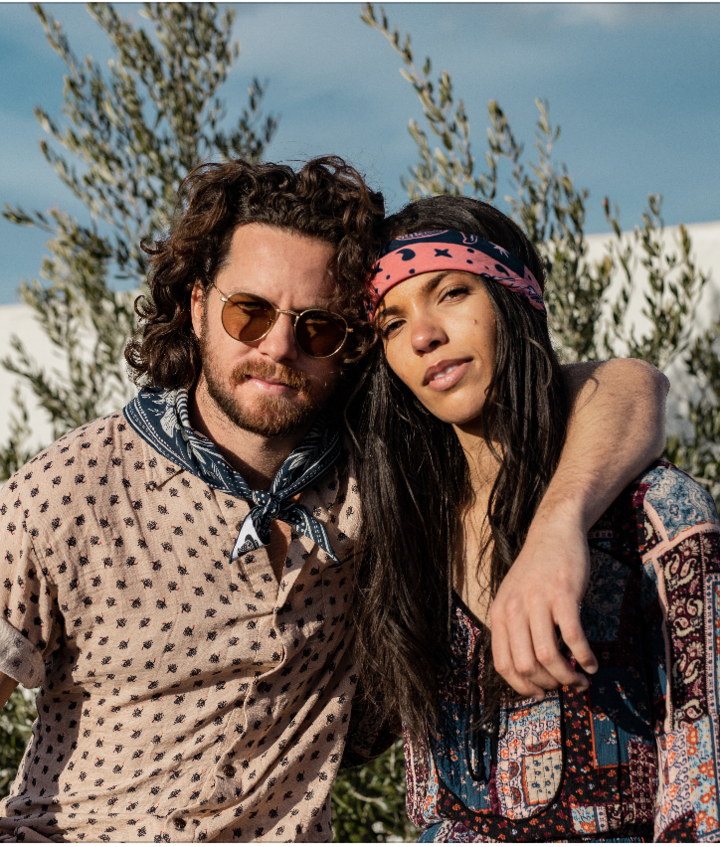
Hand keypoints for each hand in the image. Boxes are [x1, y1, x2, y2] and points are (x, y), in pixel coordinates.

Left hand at [488, 516, 597, 699]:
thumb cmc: (536, 570)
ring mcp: (538, 601)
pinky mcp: (563, 594)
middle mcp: (514, 609)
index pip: (503, 664)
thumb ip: (517, 628)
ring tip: (581, 679)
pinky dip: (584, 656)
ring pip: (547, 655)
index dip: (522, 686)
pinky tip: (592, 662)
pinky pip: (573, 636)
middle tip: (565, 686)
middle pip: (525, 665)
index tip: (540, 693)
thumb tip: (529, 670)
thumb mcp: (514, 598)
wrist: (553, 532)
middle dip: (548, 685)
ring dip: (567, 676)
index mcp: (499, 614)